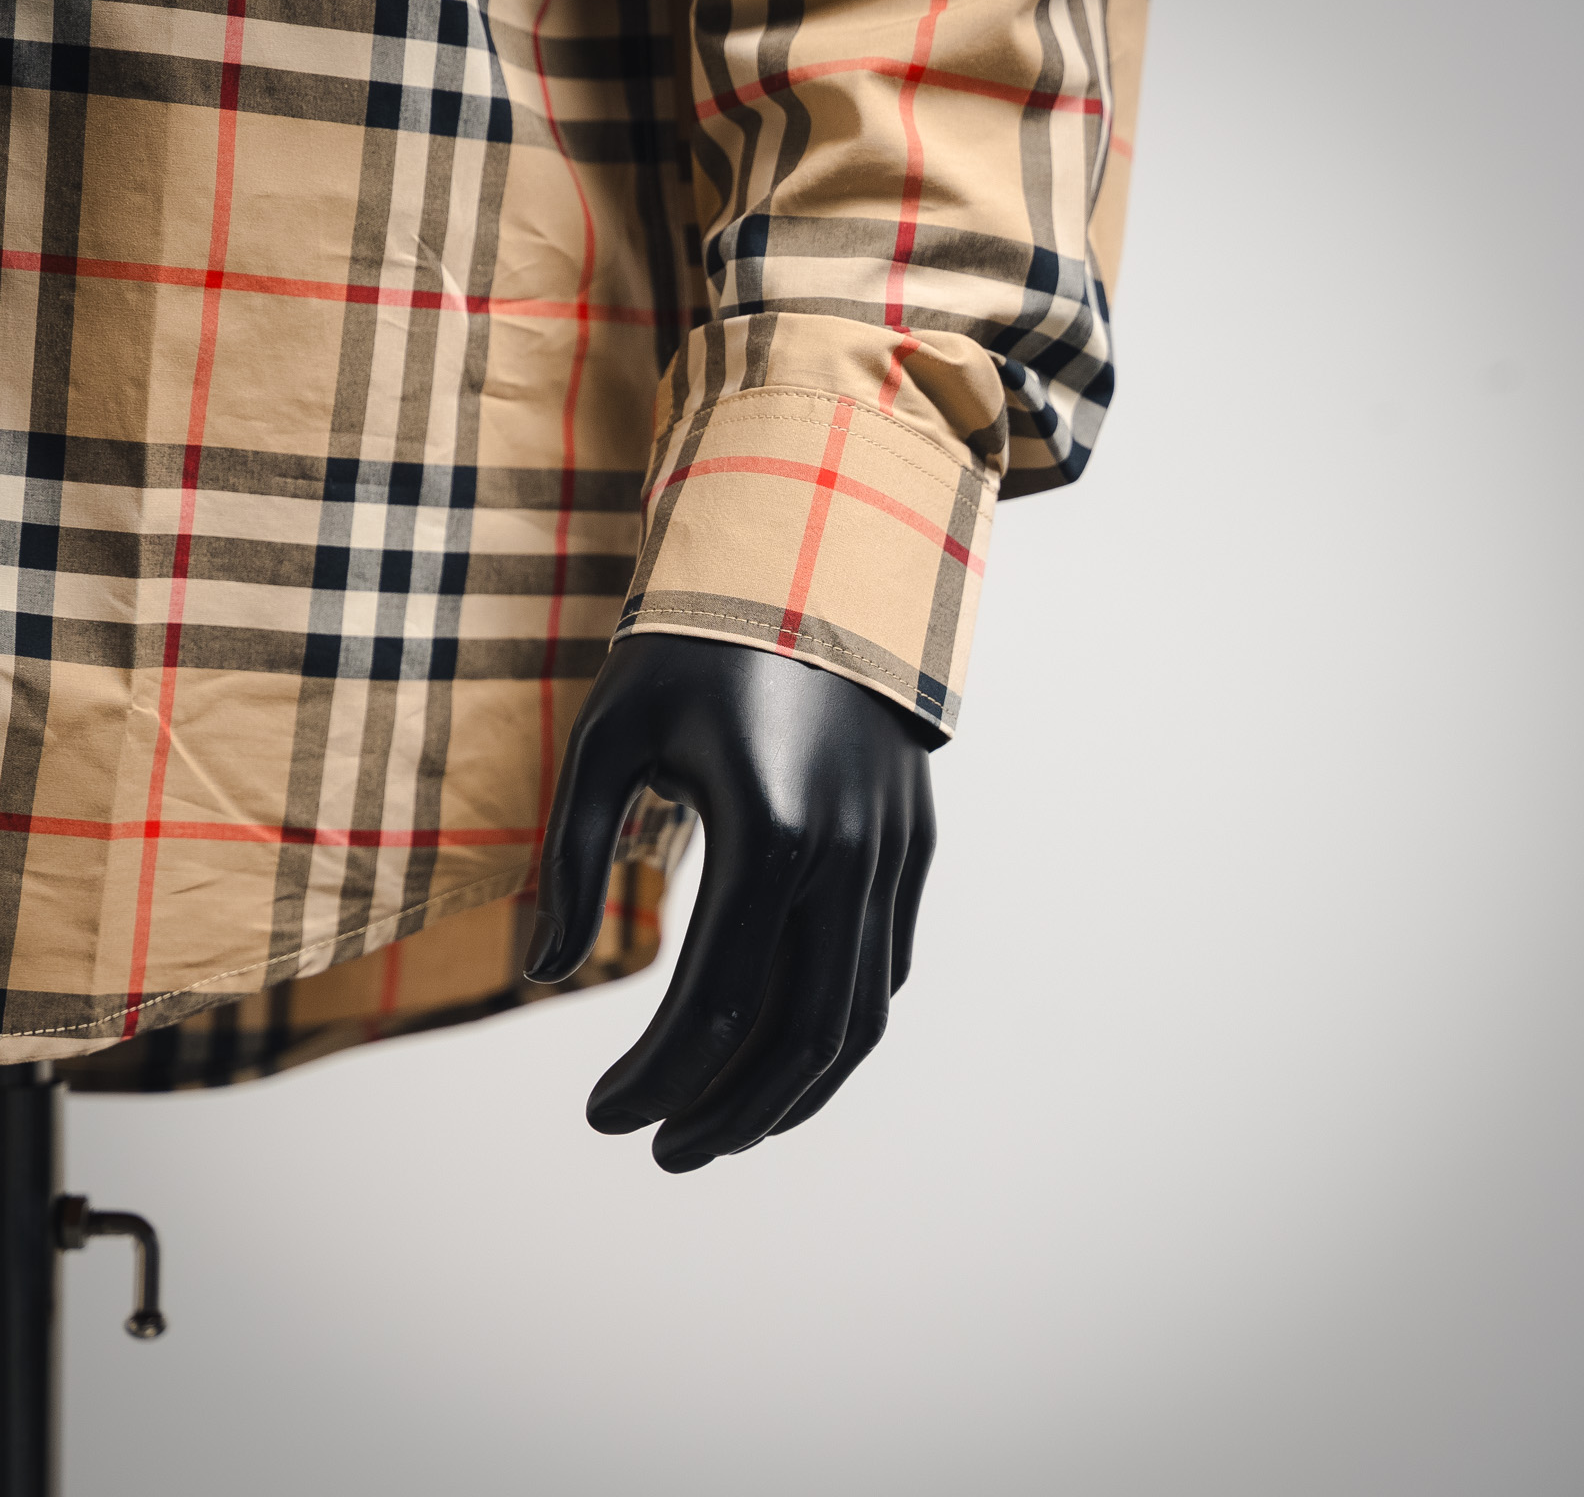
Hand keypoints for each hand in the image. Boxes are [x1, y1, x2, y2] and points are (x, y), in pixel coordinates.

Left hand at [524, 633, 936, 1171]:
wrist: (814, 560)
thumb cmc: (693, 643)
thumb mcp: (609, 734)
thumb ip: (575, 857)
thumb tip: (538, 975)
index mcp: (766, 828)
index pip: (710, 1006)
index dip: (651, 1082)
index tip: (600, 1117)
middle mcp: (847, 854)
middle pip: (798, 1039)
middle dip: (726, 1116)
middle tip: (662, 1153)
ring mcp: (894, 852)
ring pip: (859, 1018)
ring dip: (792, 1094)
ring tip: (724, 1129)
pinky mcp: (915, 844)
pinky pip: (887, 966)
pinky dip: (838, 1029)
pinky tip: (784, 1050)